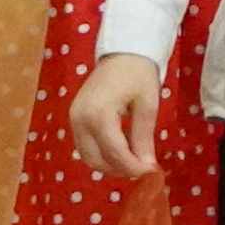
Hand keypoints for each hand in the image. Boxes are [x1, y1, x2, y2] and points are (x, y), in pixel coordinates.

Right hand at [72, 53, 160, 182]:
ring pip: (88, 156)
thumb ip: (143, 137)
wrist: (123, 50)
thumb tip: (147, 166)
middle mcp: (80, 119)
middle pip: (97, 159)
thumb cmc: (138, 73)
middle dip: (120, 169)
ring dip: (109, 164)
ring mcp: (74, 119)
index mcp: (99, 114)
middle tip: (143, 169)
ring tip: (134, 161)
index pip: (115, 153)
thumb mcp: (147, 105)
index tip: (151, 174)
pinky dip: (101, 154)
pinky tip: (121, 151)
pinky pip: (85, 145)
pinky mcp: (74, 117)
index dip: (133, 167)